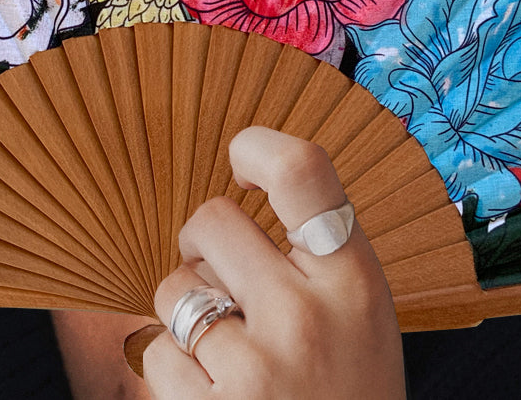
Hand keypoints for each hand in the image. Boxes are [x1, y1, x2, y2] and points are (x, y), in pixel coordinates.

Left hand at [140, 126, 405, 398]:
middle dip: (204, 248)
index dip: (257, 146)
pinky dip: (174, 374)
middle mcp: (308, 317)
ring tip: (228, 355)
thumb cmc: (347, 397)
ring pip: (174, 288)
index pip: (302, 171)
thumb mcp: (362, 319)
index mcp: (356, 282)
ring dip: (186, 315)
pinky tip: (215, 398)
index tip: (240, 158)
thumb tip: (244, 179)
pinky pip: (158, 356)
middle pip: (212, 219)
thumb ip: (317, 258)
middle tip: (224, 283)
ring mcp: (257, 369)